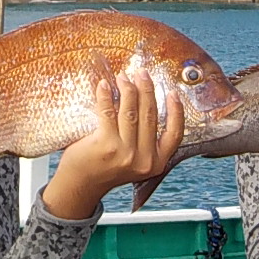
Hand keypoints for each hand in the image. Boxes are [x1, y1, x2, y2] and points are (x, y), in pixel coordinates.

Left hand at [43, 70, 184, 218]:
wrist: (82, 184)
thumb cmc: (108, 167)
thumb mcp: (136, 161)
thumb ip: (146, 140)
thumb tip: (147, 102)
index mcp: (157, 162)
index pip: (175, 134)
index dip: (176, 111)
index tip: (172, 92)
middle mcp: (143, 159)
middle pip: (150, 115)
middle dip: (146, 89)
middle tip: (141, 74)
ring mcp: (125, 153)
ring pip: (131, 112)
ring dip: (127, 89)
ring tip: (123, 77)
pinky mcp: (106, 145)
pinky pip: (108, 112)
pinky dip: (105, 96)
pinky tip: (104, 85)